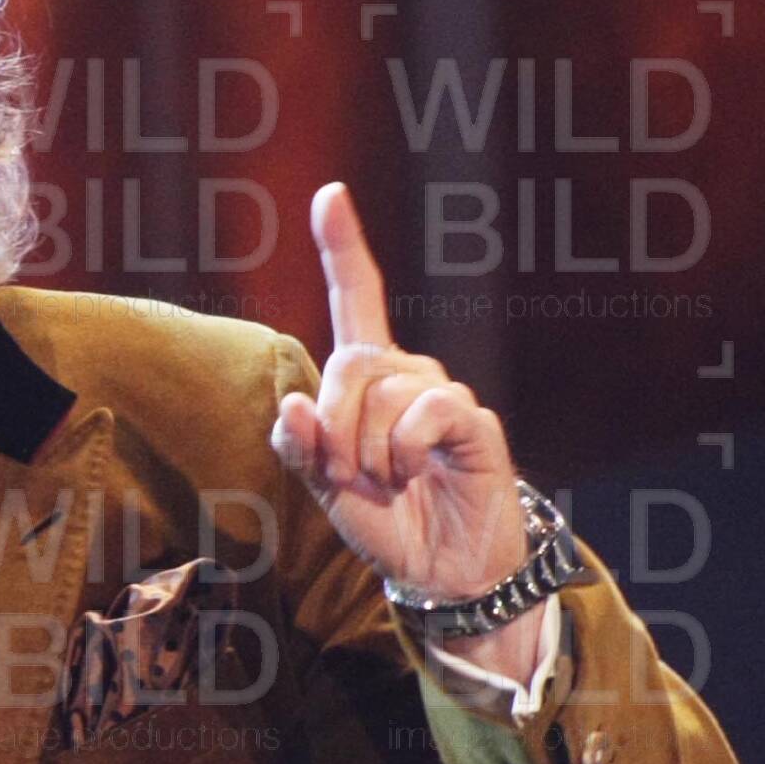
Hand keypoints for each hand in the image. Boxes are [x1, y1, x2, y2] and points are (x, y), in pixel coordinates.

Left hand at [269, 182, 535, 601]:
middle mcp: (408, 373)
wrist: (441, 570)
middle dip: (334, 425)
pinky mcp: (471, 420)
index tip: (330, 194)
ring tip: (387, 481)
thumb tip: (293, 403)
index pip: (357, 298)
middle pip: (351, 361)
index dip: (343, 247)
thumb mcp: (326, 488)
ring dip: (366, 451)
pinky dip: (403, 450)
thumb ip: (300, 447)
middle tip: (347, 473)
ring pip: (381, 393)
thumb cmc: (387, 519)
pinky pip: (422, 412)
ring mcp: (442, 393)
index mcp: (368, 381)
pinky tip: (415, 474)